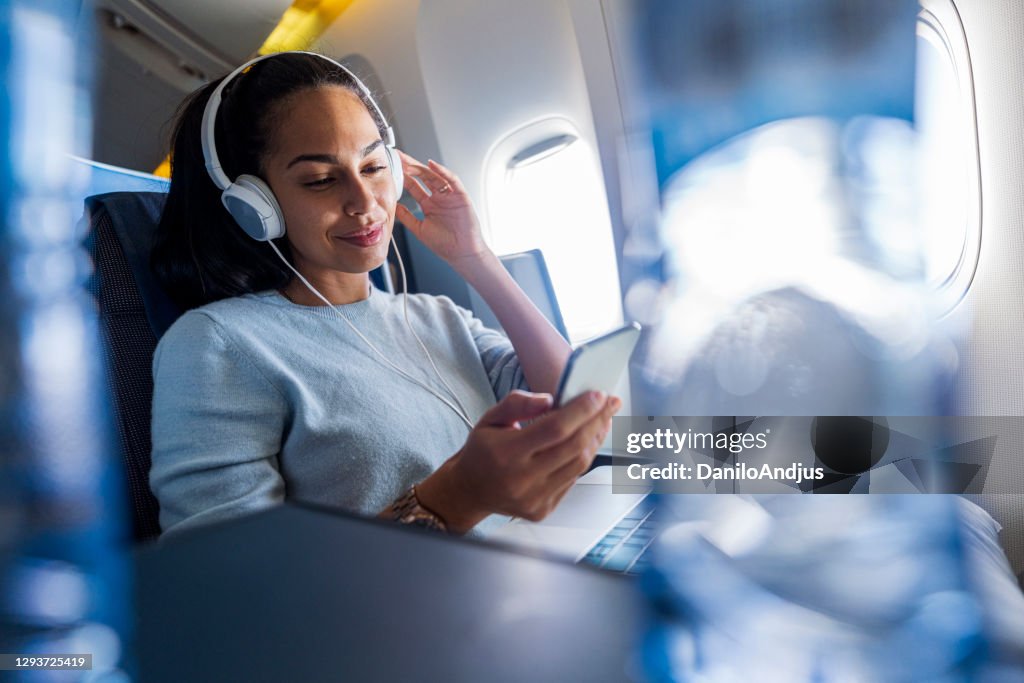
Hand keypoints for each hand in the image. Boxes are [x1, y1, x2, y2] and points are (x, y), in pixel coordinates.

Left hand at [394, 151, 489, 266]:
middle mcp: (439, 198)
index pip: (414, 186)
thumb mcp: (419, 229)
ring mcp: (450, 196)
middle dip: (410, 167)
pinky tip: (432, 165)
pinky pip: (452, 180)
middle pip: (423, 177)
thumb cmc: (444, 245)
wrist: (462, 254)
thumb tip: (393, 206)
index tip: (392, 169)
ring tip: (408, 161)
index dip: (403, 177)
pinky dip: (443, 172)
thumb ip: (406, 217)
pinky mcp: (461, 196)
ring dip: (422, 168)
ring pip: (435, 176)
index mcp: (429, 205)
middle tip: (398, 158)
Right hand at [417, 389, 621, 533]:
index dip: (581, 410)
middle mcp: (521, 480)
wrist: (470, 490)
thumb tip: (550, 398)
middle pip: (573, 447)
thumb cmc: (482, 451)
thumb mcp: (489, 418)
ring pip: (579, 465)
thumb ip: (517, 403)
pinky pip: (572, 479)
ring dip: (595, 439)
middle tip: (609, 403)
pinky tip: (587, 440)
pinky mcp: (543, 509)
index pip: (554, 429)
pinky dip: (583, 457)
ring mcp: (534, 498)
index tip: (599, 394)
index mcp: (506, 454)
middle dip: (597, 421)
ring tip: (602, 419)